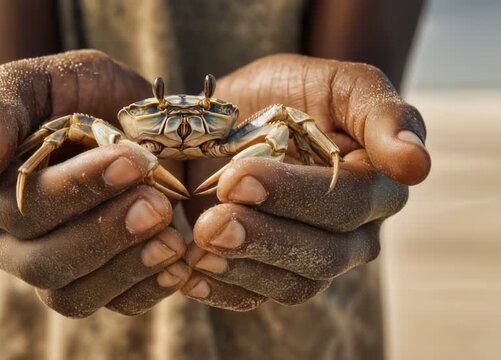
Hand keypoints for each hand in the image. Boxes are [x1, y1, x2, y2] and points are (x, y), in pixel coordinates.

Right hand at [0, 50, 190, 317]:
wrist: (117, 111)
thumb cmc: (71, 93)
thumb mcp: (35, 82)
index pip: (18, 211)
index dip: (74, 191)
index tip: (130, 162)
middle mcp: (10, 241)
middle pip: (43, 262)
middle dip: (105, 233)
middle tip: (157, 203)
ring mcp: (53, 268)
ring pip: (72, 296)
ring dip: (126, 267)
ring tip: (171, 238)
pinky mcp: (96, 286)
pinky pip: (113, 306)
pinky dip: (148, 289)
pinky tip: (177, 264)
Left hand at [181, 54, 430, 309]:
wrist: (244, 113)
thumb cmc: (294, 93)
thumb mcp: (337, 83)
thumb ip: (380, 113)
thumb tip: (416, 164)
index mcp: (375, 184)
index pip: (348, 203)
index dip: (295, 195)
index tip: (239, 178)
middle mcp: (353, 230)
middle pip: (324, 254)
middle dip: (263, 236)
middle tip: (211, 219)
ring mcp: (314, 256)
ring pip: (294, 284)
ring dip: (243, 267)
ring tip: (198, 242)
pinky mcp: (274, 274)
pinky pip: (257, 298)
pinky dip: (224, 289)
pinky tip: (193, 273)